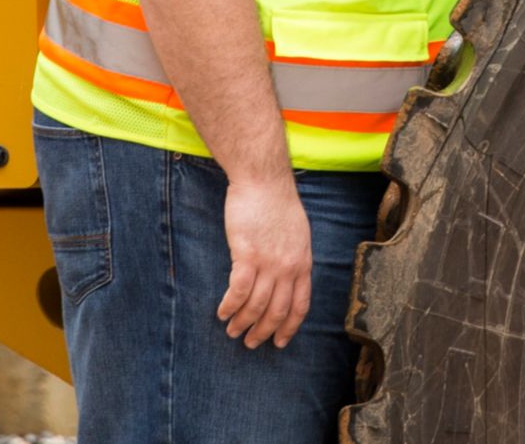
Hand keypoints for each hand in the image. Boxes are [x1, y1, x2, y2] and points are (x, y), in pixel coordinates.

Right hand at [217, 171, 312, 348]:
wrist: (264, 181)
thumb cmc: (278, 203)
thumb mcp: (299, 234)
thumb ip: (294, 258)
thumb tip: (288, 278)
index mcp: (302, 263)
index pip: (300, 306)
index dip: (289, 327)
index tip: (280, 342)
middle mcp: (288, 268)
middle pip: (277, 311)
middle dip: (263, 332)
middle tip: (251, 343)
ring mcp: (268, 263)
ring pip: (256, 306)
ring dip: (243, 323)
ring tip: (232, 331)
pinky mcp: (246, 255)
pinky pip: (238, 291)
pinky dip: (229, 306)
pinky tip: (222, 312)